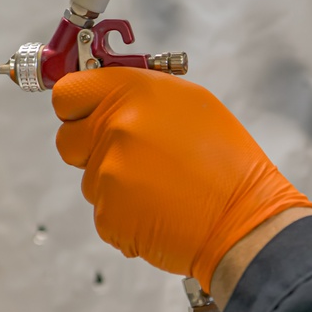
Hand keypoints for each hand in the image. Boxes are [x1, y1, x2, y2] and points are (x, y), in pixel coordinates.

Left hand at [51, 67, 311, 290]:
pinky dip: (126, 213)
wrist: (244, 219)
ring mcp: (108, 174)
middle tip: (130, 155)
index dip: (75, 106)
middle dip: (89, 148)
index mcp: (134, 92)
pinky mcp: (109, 215)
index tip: (84, 113)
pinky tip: (160, 209)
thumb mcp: (191, 104)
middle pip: (68, 140)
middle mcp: (115, 128)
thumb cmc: (226, 161)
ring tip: (161, 185)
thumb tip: (105, 95)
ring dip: (116, 183)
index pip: (67, 92)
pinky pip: (105, 211)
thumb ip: (139, 94)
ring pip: (90, 178)